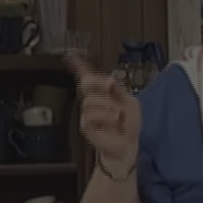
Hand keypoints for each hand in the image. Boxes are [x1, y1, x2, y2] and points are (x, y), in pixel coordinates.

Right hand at [67, 52, 139, 174]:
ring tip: (117, 115)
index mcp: (103, 93)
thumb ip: (119, 90)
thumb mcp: (130, 103)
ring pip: (90, 100)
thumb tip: (109, 79)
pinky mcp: (86, 126)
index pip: (88, 76)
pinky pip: (89, 116)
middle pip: (86, 82)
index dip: (79, 65)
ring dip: (107, 106)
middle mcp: (93, 100)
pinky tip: (114, 120)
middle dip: (98, 81)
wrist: (127, 146)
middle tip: (110, 86)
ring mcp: (88, 113)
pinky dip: (104, 116)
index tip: (71, 55)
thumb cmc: (128, 126)